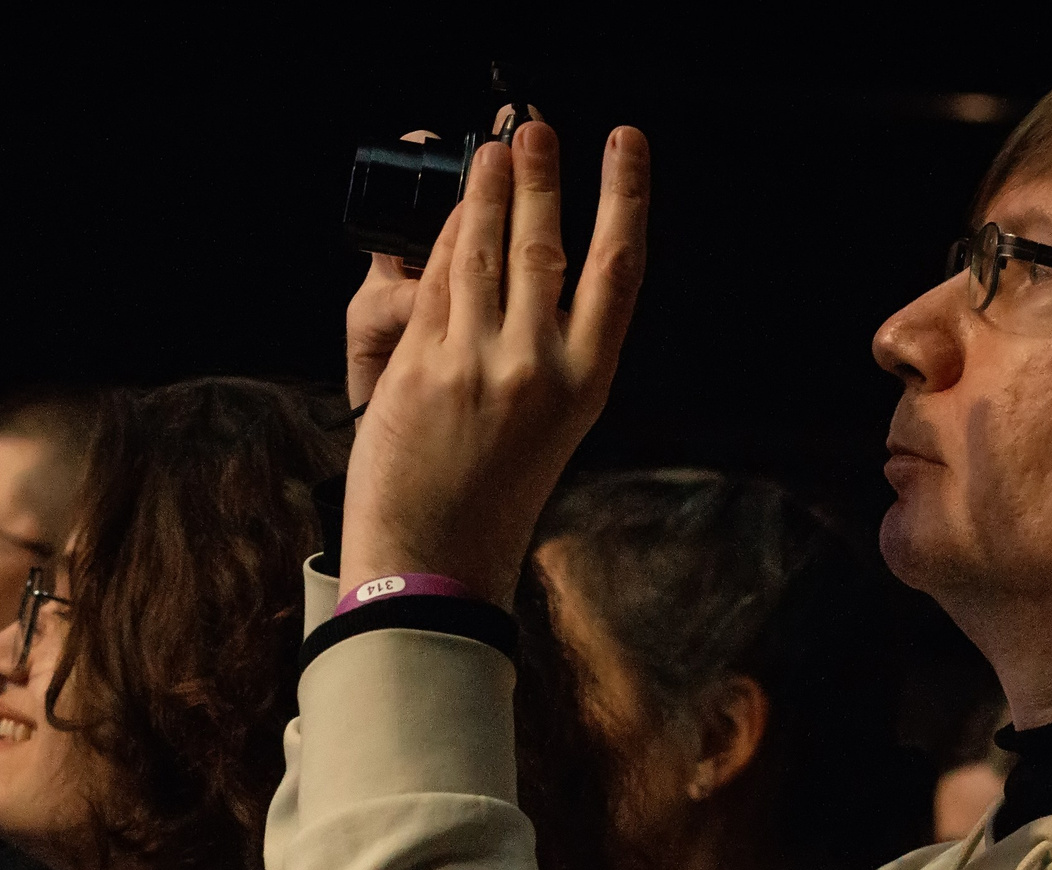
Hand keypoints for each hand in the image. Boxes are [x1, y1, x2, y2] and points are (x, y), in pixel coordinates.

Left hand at [340, 120, 648, 605]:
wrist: (434, 561)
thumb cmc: (488, 498)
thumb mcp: (547, 425)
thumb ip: (548, 350)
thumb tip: (528, 261)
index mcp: (586, 385)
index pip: (617, 269)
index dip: (625, 197)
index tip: (627, 145)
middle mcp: (541, 368)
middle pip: (548, 245)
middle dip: (543, 176)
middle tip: (538, 126)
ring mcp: (481, 365)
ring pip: (487, 251)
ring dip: (488, 189)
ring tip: (491, 148)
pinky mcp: (425, 367)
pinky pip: (437, 281)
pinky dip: (444, 237)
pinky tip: (451, 207)